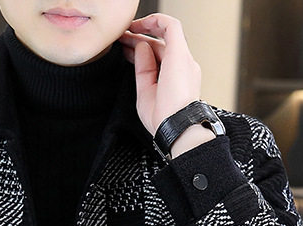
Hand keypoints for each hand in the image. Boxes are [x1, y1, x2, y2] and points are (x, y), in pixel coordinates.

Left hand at [117, 13, 203, 136]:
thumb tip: (140, 48)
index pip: (158, 58)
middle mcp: (182, 67)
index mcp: (176, 79)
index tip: (123, 51)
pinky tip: (139, 24)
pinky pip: (170, 25)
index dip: (139, 51)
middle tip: (119, 38)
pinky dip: (155, 20)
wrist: (175, 126)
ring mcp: (183, 58)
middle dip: (137, 40)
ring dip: (144, 29)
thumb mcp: (145, 93)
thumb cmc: (162, 119)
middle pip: (159, 45)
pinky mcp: (180, 52)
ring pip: (164, 34)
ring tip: (125, 30)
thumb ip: (143, 70)